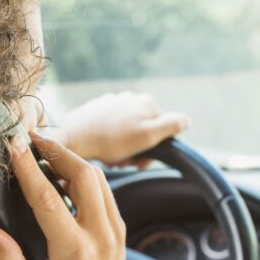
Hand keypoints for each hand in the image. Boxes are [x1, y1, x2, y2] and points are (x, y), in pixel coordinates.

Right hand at [0, 132, 135, 259]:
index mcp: (75, 252)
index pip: (48, 197)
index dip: (28, 167)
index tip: (14, 143)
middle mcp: (101, 236)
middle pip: (85, 174)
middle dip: (57, 150)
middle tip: (31, 138)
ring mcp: (115, 231)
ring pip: (99, 179)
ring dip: (72, 160)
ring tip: (43, 153)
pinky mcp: (118, 231)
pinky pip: (104, 191)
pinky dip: (85, 176)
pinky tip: (62, 176)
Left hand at [62, 92, 189, 166]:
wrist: (73, 139)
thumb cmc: (111, 141)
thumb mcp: (147, 136)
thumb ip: (171, 126)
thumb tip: (187, 120)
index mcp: (146, 102)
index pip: (162, 129)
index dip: (154, 148)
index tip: (140, 161)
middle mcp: (130, 97)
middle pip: (143, 129)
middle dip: (137, 149)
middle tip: (124, 162)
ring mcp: (111, 102)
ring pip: (126, 130)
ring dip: (123, 147)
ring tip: (111, 157)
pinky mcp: (95, 110)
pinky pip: (109, 128)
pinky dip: (108, 140)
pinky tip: (100, 149)